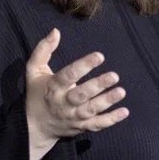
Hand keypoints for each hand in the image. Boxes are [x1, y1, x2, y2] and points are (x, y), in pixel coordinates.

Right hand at [25, 27, 128, 159]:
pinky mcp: (81, 127)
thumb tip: (56, 31)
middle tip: (114, 76)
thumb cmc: (37, 94)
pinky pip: (97, 125)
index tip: (99, 56)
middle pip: (81, 95)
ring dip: (107, 101)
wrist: (35, 127)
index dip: (83, 66)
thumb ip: (43, 50)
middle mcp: (62, 103)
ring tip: (121, 91)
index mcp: (52, 87)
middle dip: (98, 85)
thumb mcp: (33, 70)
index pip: (68, 75)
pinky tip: (124, 112)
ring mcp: (73, 117)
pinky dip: (111, 119)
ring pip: (91, 110)